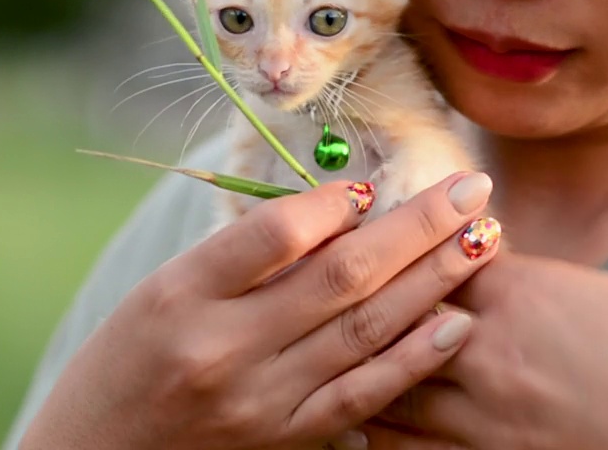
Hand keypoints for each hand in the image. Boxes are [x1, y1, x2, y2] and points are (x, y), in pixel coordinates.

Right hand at [18, 171, 502, 449]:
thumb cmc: (125, 364)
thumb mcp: (160, 293)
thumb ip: (241, 256)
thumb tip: (339, 210)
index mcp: (181, 295)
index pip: (276, 234)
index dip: (337, 203)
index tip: (378, 184)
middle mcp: (222, 348)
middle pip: (340, 276)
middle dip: (418, 228)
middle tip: (472, 189)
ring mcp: (257, 402)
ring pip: (363, 331)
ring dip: (432, 281)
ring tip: (482, 241)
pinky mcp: (282, 442)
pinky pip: (361, 396)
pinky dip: (413, 358)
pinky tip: (455, 324)